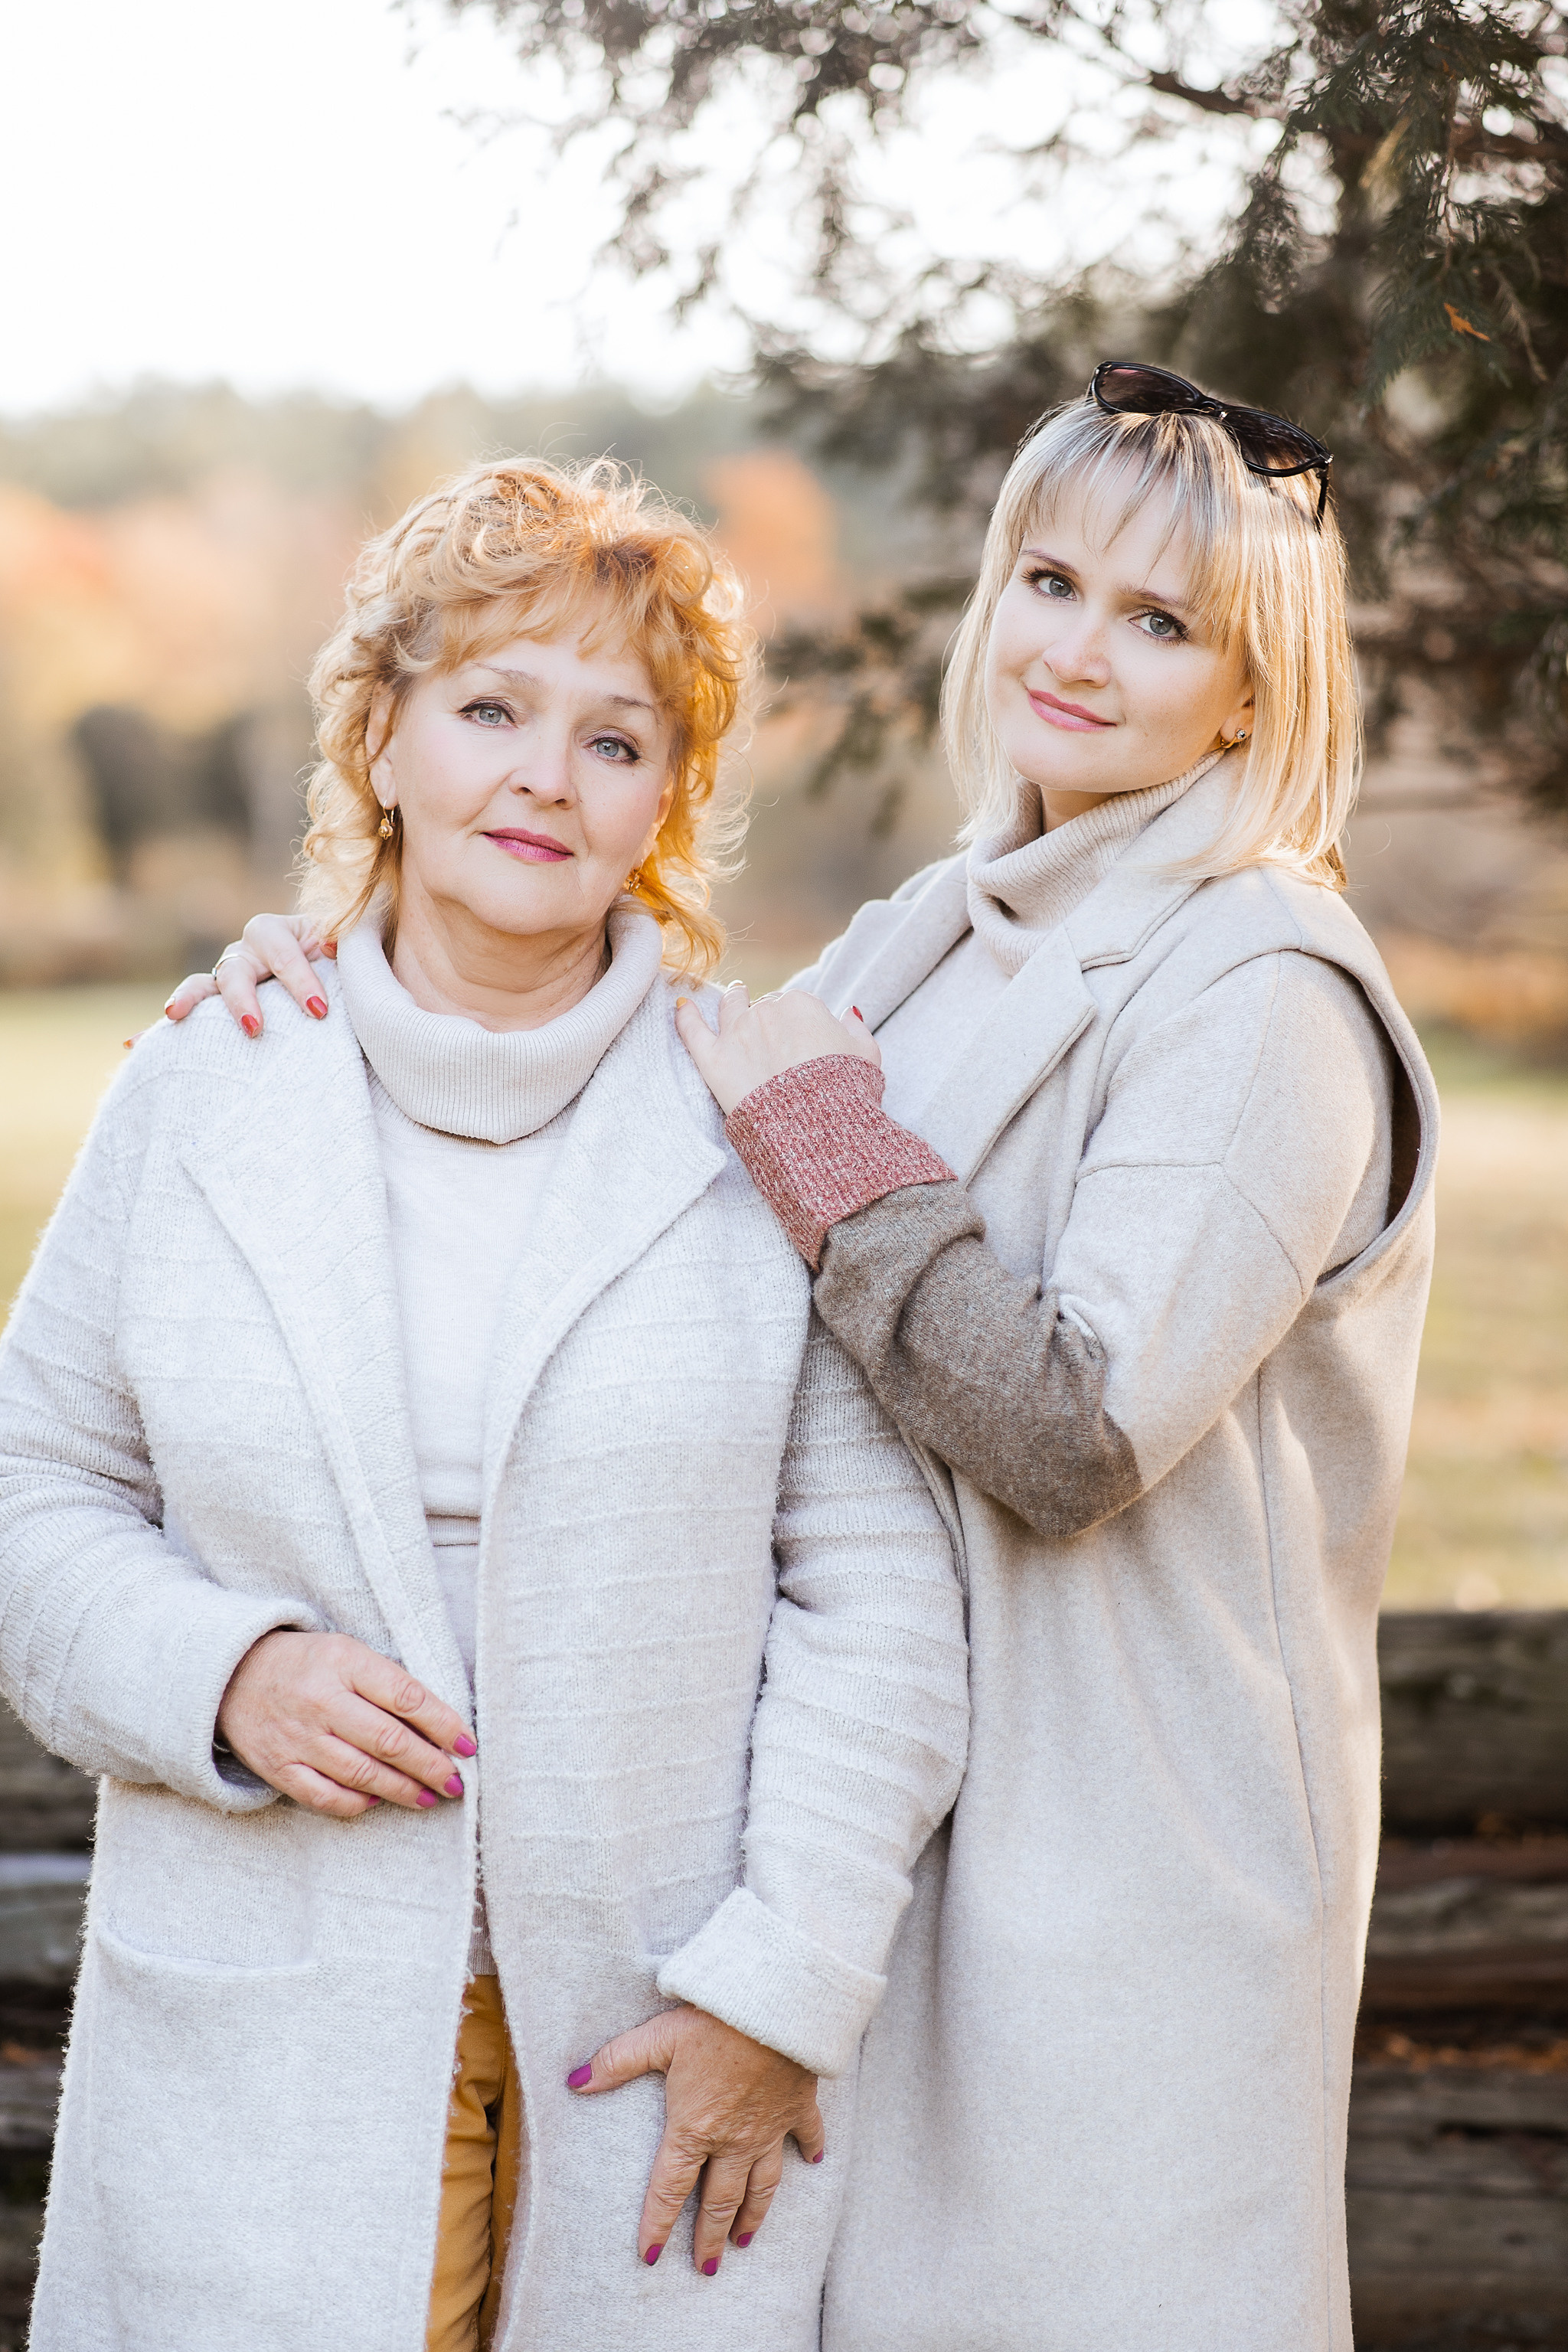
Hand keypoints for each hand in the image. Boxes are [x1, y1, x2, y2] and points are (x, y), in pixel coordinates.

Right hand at [163, 914, 336, 1036]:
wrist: (340, 981)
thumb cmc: (347, 967)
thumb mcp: (352, 951)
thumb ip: (344, 942)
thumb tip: (329, 944)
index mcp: (279, 933)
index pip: (282, 952)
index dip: (299, 979)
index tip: (318, 1010)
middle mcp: (247, 952)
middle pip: (235, 968)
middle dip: (242, 998)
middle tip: (256, 1028)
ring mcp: (228, 979)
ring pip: (203, 985)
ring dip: (189, 1000)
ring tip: (175, 1017)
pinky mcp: (218, 1008)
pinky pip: (188, 1019)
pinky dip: (157, 1030)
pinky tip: (133, 1044)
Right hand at [217, 1630, 474, 1818]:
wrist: (234, 1675)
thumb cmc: (309, 1664)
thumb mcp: (349, 1654)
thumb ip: (389, 1683)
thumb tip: (440, 1727)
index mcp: (344, 1662)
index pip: (406, 1697)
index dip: (444, 1725)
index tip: (468, 1745)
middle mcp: (321, 1701)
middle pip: (388, 1741)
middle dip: (430, 1766)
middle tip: (455, 1782)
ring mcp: (297, 1737)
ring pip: (362, 1774)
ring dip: (403, 1790)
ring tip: (430, 1796)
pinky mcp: (278, 1768)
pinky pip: (325, 1797)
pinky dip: (357, 1804)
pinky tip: (378, 1801)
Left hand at [568, 2004, 823, 2270]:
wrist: (776, 2003)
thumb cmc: (713, 2019)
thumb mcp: (658, 2037)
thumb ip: (616, 2062)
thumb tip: (574, 2082)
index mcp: (694, 2128)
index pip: (670, 2188)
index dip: (657, 2224)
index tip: (651, 2255)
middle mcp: (733, 2139)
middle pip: (719, 2200)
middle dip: (710, 2237)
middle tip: (705, 2267)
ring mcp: (769, 2127)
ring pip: (762, 2185)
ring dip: (753, 2216)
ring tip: (745, 2240)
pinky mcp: (798, 2106)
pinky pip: (806, 2137)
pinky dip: (810, 2151)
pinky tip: (814, 2163)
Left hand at [674, 983, 879, 1115]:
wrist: (815, 1127)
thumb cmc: (846, 1093)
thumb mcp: (868, 1056)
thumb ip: (856, 1029)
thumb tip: (848, 1013)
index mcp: (802, 1004)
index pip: (797, 1005)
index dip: (800, 1023)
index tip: (804, 1039)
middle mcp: (766, 1010)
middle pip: (764, 1007)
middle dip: (769, 1017)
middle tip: (774, 1035)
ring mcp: (737, 1033)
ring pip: (730, 1007)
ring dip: (733, 1000)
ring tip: (735, 996)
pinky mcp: (713, 1059)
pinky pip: (692, 1031)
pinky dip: (685, 1017)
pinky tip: (682, 1006)